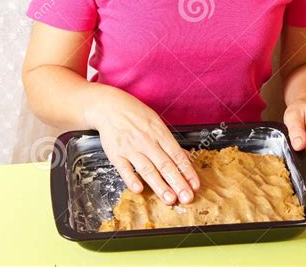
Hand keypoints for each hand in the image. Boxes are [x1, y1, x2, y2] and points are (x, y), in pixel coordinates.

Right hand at [91, 87, 200, 205]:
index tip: (195, 185)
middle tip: (187, 198)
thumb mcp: (156, 122)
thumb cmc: (135, 114)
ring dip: (159, 185)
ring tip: (169, 199)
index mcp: (159, 133)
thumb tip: (185, 157)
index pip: (177, 155)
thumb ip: (169, 142)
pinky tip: (139, 189)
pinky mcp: (116, 154)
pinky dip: (132, 179)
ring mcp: (131, 148)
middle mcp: (147, 141)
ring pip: (147, 169)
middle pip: (165, 164)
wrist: (110, 107)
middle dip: (177, 182)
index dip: (187, 171)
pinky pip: (124, 169)